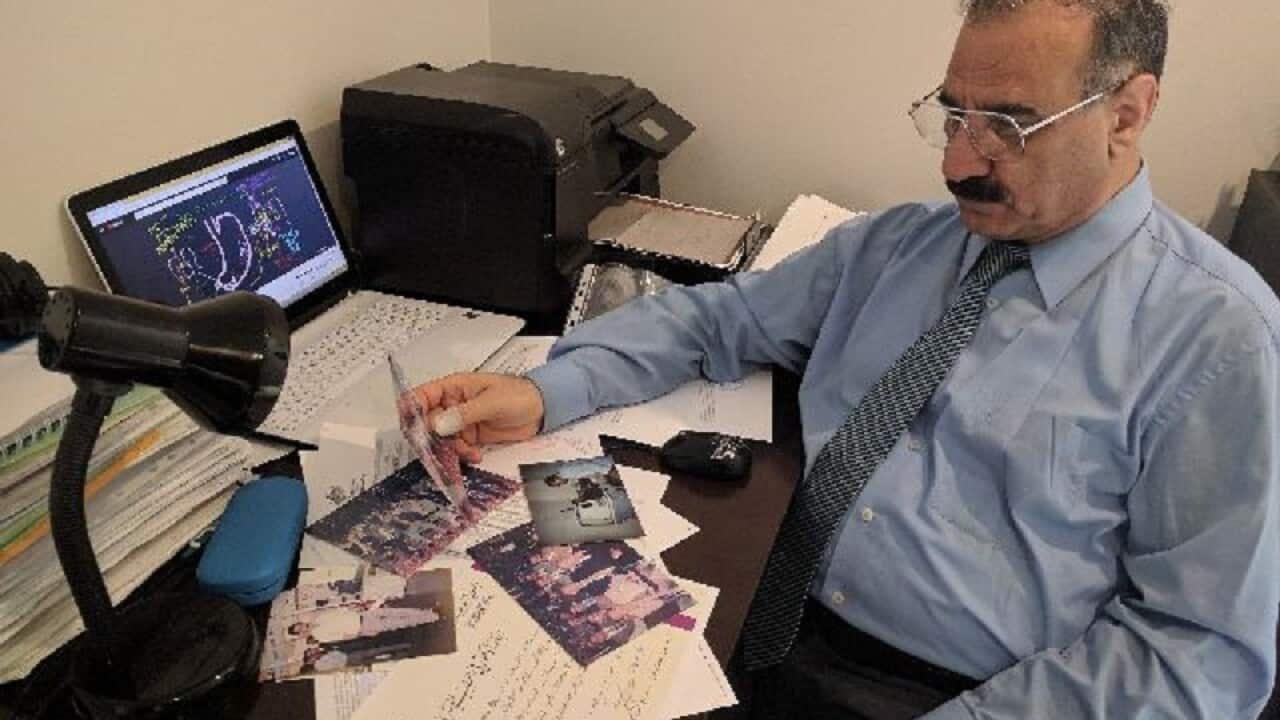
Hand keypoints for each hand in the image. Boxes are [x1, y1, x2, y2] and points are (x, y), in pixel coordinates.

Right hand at [402, 372, 544, 462]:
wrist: (542, 409)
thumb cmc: (518, 395)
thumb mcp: (492, 402)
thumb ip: (465, 414)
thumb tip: (438, 425)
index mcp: (453, 388)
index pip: (422, 396)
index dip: (411, 410)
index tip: (411, 428)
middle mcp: (452, 405)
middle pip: (427, 422)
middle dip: (431, 438)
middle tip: (438, 450)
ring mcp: (460, 422)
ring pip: (441, 439)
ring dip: (450, 449)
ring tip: (468, 452)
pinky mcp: (470, 437)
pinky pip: (456, 448)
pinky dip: (462, 454)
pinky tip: (475, 455)